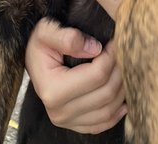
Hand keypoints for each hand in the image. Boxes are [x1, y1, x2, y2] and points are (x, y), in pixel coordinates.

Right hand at [25, 18, 126, 133]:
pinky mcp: (75, 125)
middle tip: (121, 53)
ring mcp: (67, 121)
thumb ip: (67, 37)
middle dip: (119, 70)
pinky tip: (122, 96)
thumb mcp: (46, 31)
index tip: (115, 41)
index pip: (97, 75)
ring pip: (109, 109)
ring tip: (121, 68)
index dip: (111, 56)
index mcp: (53, 90)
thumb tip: (95, 48)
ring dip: (121, 88)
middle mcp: (59, 112)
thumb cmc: (41, 44)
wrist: (34, 59)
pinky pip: (104, 123)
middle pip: (106, 93)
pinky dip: (117, 111)